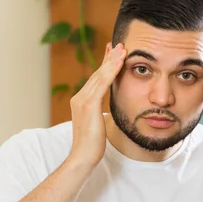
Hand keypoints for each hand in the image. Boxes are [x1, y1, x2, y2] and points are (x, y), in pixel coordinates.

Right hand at [68, 42, 126, 168]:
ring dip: (112, 60)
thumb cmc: (92, 146)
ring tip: (122, 48)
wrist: (82, 157)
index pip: (96, 80)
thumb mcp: (97, 126)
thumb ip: (99, 115)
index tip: (113, 54)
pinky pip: (102, 83)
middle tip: (119, 44)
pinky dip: (111, 70)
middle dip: (109, 58)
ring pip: (100, 75)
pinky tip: (120, 61)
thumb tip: (105, 114)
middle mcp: (80, 98)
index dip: (105, 66)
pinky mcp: (88, 105)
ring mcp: (82, 100)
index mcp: (82, 102)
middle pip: (98, 74)